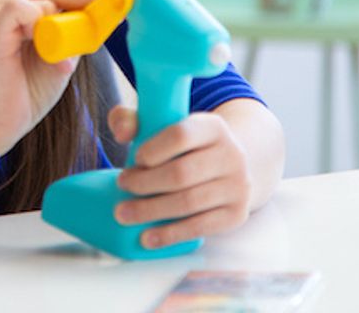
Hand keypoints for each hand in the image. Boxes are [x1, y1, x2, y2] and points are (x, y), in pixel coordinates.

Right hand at [0, 0, 107, 146]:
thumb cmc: (28, 91)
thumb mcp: (63, 56)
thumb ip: (77, 34)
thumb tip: (107, 15)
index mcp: (20, 8)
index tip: (116, 3)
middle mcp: (3, 4)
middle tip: (110, 10)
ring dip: (65, 23)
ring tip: (69, 55)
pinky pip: (19, 8)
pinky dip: (40, 23)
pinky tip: (47, 48)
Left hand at [108, 106, 253, 248]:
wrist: (228, 168)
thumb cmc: (184, 147)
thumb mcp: (163, 124)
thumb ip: (132, 120)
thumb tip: (121, 133)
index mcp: (213, 128)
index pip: (180, 135)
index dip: (153, 149)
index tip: (135, 159)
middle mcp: (232, 155)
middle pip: (182, 173)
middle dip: (145, 183)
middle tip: (122, 186)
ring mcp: (237, 187)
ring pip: (188, 202)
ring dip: (151, 210)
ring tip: (123, 213)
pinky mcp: (236, 214)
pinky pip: (200, 227)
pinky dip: (170, 234)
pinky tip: (147, 237)